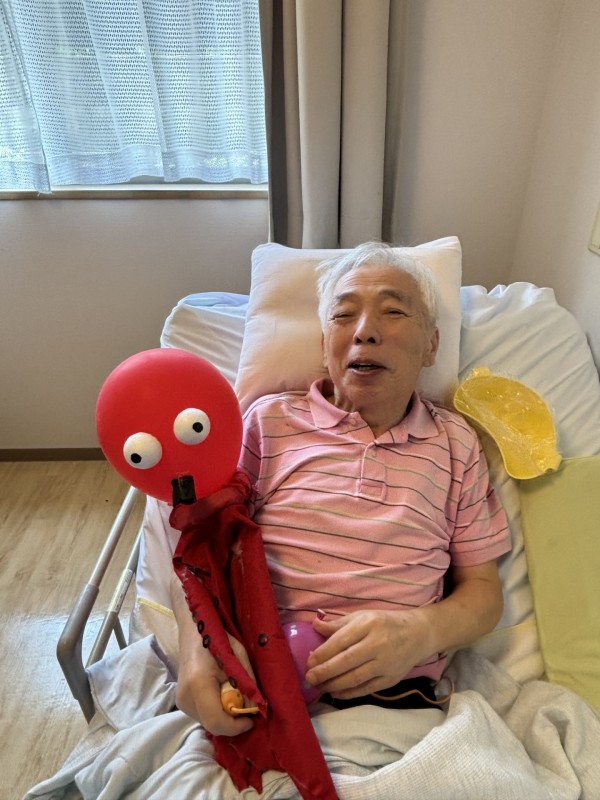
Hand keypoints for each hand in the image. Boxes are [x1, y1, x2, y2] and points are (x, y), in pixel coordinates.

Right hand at [176, 631, 256, 735]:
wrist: (194, 631)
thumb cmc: (218, 638)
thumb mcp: (239, 655)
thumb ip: (248, 683)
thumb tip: (256, 709)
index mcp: (198, 683)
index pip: (215, 720)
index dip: (235, 726)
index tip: (251, 719)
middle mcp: (185, 696)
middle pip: (212, 725)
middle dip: (232, 722)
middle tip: (246, 708)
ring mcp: (180, 701)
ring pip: (207, 723)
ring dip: (224, 717)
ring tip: (233, 696)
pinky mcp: (180, 702)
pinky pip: (202, 716)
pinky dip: (216, 711)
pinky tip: (222, 696)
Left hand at [304, 609, 429, 699]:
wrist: (418, 634)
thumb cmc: (384, 623)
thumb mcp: (362, 617)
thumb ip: (338, 624)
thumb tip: (314, 626)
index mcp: (368, 625)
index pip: (341, 641)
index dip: (323, 653)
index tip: (308, 661)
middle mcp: (377, 644)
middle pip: (347, 661)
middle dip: (325, 671)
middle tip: (309, 678)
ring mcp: (386, 664)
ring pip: (355, 678)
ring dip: (334, 684)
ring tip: (319, 687)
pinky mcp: (391, 679)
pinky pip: (366, 689)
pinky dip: (349, 693)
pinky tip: (336, 693)